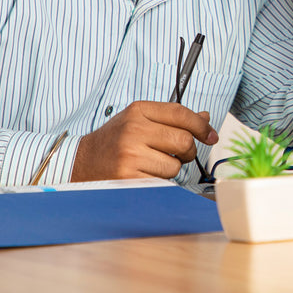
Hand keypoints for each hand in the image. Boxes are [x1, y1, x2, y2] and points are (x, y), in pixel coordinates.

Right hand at [70, 102, 218, 180]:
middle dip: (188, 151)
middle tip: (179, 154)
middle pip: (184, 140)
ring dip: (170, 168)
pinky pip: (163, 181)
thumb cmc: (114, 141)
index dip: (201, 125)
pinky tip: (144, 174)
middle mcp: (133, 129)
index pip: (180, 113)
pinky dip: (160, 181)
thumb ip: (171, 119)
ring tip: (152, 163)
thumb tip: (204, 119)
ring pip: (176, 164)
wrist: (82, 162)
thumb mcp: (139, 120)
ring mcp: (130, 154)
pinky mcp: (129, 177)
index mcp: (138, 111)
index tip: (210, 135)